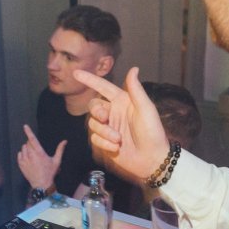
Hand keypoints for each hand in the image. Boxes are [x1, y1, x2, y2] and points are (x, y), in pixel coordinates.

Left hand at [17, 124, 64, 190]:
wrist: (41, 184)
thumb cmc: (50, 172)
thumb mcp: (57, 161)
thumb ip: (60, 150)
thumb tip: (65, 141)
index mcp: (40, 153)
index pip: (33, 139)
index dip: (29, 131)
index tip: (25, 126)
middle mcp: (31, 155)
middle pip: (28, 143)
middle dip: (31, 143)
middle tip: (37, 151)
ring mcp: (25, 160)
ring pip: (23, 148)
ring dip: (27, 149)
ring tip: (33, 156)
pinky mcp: (21, 164)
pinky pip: (19, 154)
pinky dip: (23, 154)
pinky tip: (28, 159)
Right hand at [74, 67, 169, 183]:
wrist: (152, 159)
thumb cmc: (152, 132)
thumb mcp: (146, 109)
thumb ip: (136, 89)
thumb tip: (134, 68)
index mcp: (123, 101)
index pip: (103, 87)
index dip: (90, 79)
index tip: (76, 73)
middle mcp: (113, 112)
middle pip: (93, 106)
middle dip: (96, 111)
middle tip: (105, 118)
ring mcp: (108, 127)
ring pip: (93, 124)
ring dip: (104, 132)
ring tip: (118, 140)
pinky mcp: (104, 142)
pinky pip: (95, 139)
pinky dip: (104, 143)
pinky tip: (116, 148)